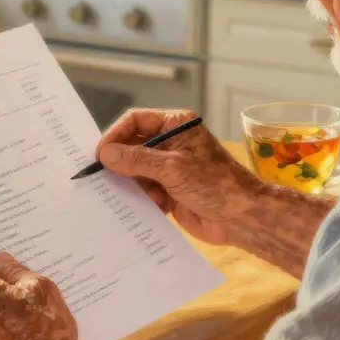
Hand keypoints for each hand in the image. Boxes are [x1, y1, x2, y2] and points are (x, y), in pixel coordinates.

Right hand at [96, 109, 262, 245]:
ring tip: (113, 194)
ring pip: (136, 171)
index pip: (136, 121)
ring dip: (127, 183)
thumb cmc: (215, 184)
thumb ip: (138, 160)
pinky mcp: (169, 192)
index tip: (99, 154)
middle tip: (97, 176)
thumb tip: (105, 154)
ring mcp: (169, 168)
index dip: (116, 135)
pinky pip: (144, 191)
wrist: (242, 218)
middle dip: (118, 161)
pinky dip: (137, 199)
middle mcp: (171, 143)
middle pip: (133, 146)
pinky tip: (130, 208)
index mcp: (176, 126)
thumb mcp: (173, 168)